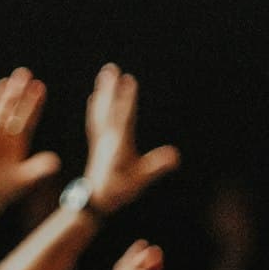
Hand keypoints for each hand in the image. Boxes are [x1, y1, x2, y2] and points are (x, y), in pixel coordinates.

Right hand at [0, 68, 61, 208]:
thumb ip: (38, 169)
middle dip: (17, 92)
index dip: (33, 103)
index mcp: (18, 141)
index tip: (40, 87)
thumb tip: (55, 161)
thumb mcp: (25, 180)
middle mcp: (4, 136)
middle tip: (24, 73)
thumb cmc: (5, 188)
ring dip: (0, 99)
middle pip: (11, 110)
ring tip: (6, 82)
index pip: (27, 117)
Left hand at [81, 63, 180, 210]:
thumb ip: (155, 167)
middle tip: (111, 68)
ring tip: (105, 73)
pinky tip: (94, 97)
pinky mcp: (98, 144)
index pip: (123, 117)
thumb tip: (175, 156)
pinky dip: (96, 107)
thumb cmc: (118, 191)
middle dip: (111, 88)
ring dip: (103, 92)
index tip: (128, 80)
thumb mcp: (139, 180)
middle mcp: (105, 139)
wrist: (94, 201)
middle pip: (109, 109)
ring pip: (100, 111)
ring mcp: (100, 140)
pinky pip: (96, 120)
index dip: (126, 99)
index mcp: (117, 145)